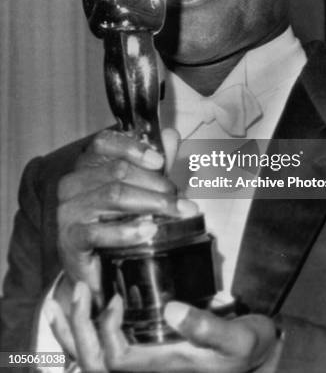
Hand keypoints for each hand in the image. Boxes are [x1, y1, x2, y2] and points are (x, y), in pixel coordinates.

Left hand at [48, 282, 282, 372]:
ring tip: (65, 297)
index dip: (106, 331)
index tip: (114, 297)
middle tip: (78, 288)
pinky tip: (87, 304)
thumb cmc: (248, 346)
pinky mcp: (152, 344)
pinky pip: (110, 342)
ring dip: (76, 328)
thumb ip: (207, 327)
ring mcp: (149, 356)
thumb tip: (172, 309)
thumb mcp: (237, 337)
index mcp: (166, 364)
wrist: (259, 352)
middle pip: (96, 363)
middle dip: (78, 328)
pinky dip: (90, 326)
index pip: (117, 360)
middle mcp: (151, 365)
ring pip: (96, 356)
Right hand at [56, 128, 195, 308]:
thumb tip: (170, 135)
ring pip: (114, 195)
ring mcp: (69, 210)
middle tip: (179, 197)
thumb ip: (154, 163)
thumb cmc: (117, 223)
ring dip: (151, 203)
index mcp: (87, 165)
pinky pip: (99, 230)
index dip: (133, 147)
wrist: (96, 268)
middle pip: (117, 170)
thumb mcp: (140, 189)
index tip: (160, 161)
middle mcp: (73, 183)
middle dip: (155, 182)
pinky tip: (149, 231)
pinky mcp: (70, 238)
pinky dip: (128, 230)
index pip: (104, 142)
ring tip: (175, 211)